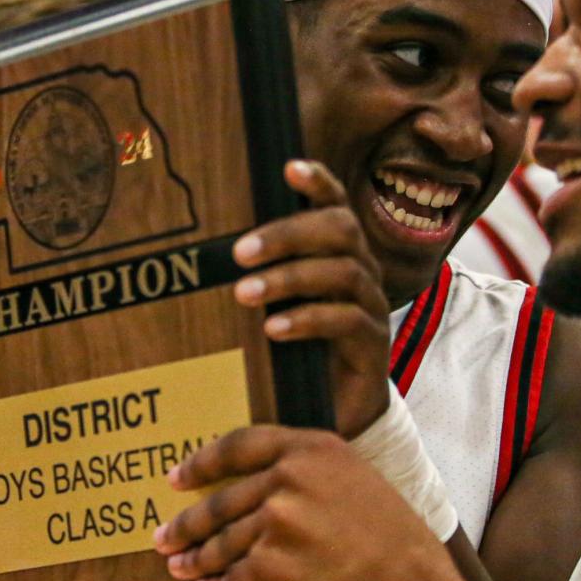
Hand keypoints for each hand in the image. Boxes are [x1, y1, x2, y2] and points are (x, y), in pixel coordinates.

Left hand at [155, 425, 455, 580]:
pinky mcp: (267, 569)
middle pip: (221, 500)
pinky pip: (228, 580)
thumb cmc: (400, 560)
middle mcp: (291, 479)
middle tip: (165, 535)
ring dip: (196, 559)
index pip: (241, 445)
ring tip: (180, 568)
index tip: (177, 478)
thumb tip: (263, 497)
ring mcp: (276, 523)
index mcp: (316, 451)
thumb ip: (314, 483)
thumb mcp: (364, 492)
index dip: (202, 462)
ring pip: (221, 542)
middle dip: (188, 523)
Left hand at [234, 160, 390, 437]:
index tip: (288, 168)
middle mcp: (362, 271)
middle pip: (340, 229)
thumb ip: (260, 275)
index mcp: (339, 253)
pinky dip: (307, 320)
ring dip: (288, 278)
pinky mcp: (373, 344)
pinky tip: (274, 329)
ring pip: (341, 272)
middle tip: (239, 252)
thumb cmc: (297, 351)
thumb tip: (208, 251)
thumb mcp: (276, 306)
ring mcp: (371, 306)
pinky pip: (347, 320)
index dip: (318, 182)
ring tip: (245, 294)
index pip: (336, 205)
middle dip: (288, 233)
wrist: (334, 412)